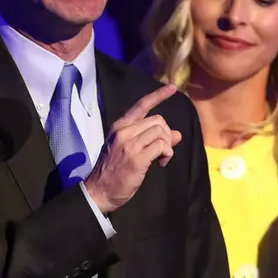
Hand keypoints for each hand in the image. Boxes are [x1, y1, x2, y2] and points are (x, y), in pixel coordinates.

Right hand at [84, 84, 181, 213]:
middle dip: (166, 134)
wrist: (99, 190)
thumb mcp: (129, 149)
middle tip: (163, 150)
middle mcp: (124, 131)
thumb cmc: (114, 171)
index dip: (158, 95)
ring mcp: (129, 144)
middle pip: (158, 120)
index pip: (141, 105)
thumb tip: (177, 134)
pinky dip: (167, 154)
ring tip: (161, 159)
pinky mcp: (137, 158)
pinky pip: (162, 146)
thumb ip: (151, 139)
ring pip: (161, 132)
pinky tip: (161, 163)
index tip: (172, 87)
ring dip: (167, 146)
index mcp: (120, 126)